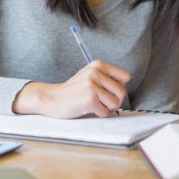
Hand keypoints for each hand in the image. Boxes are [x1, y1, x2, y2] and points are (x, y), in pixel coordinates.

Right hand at [12, 60, 129, 118]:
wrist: (53, 99)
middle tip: (100, 101)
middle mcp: (95, 72)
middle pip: (122, 92)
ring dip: (106, 108)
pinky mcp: (89, 99)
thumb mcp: (90, 76)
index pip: (125, 76)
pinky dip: (98, 114)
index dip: (118, 87)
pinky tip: (86, 108)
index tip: (107, 90)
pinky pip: (105, 112)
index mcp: (98, 65)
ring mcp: (92, 85)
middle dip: (113, 100)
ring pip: (115, 103)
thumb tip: (125, 88)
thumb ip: (107, 78)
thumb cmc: (74, 91)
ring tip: (93, 104)